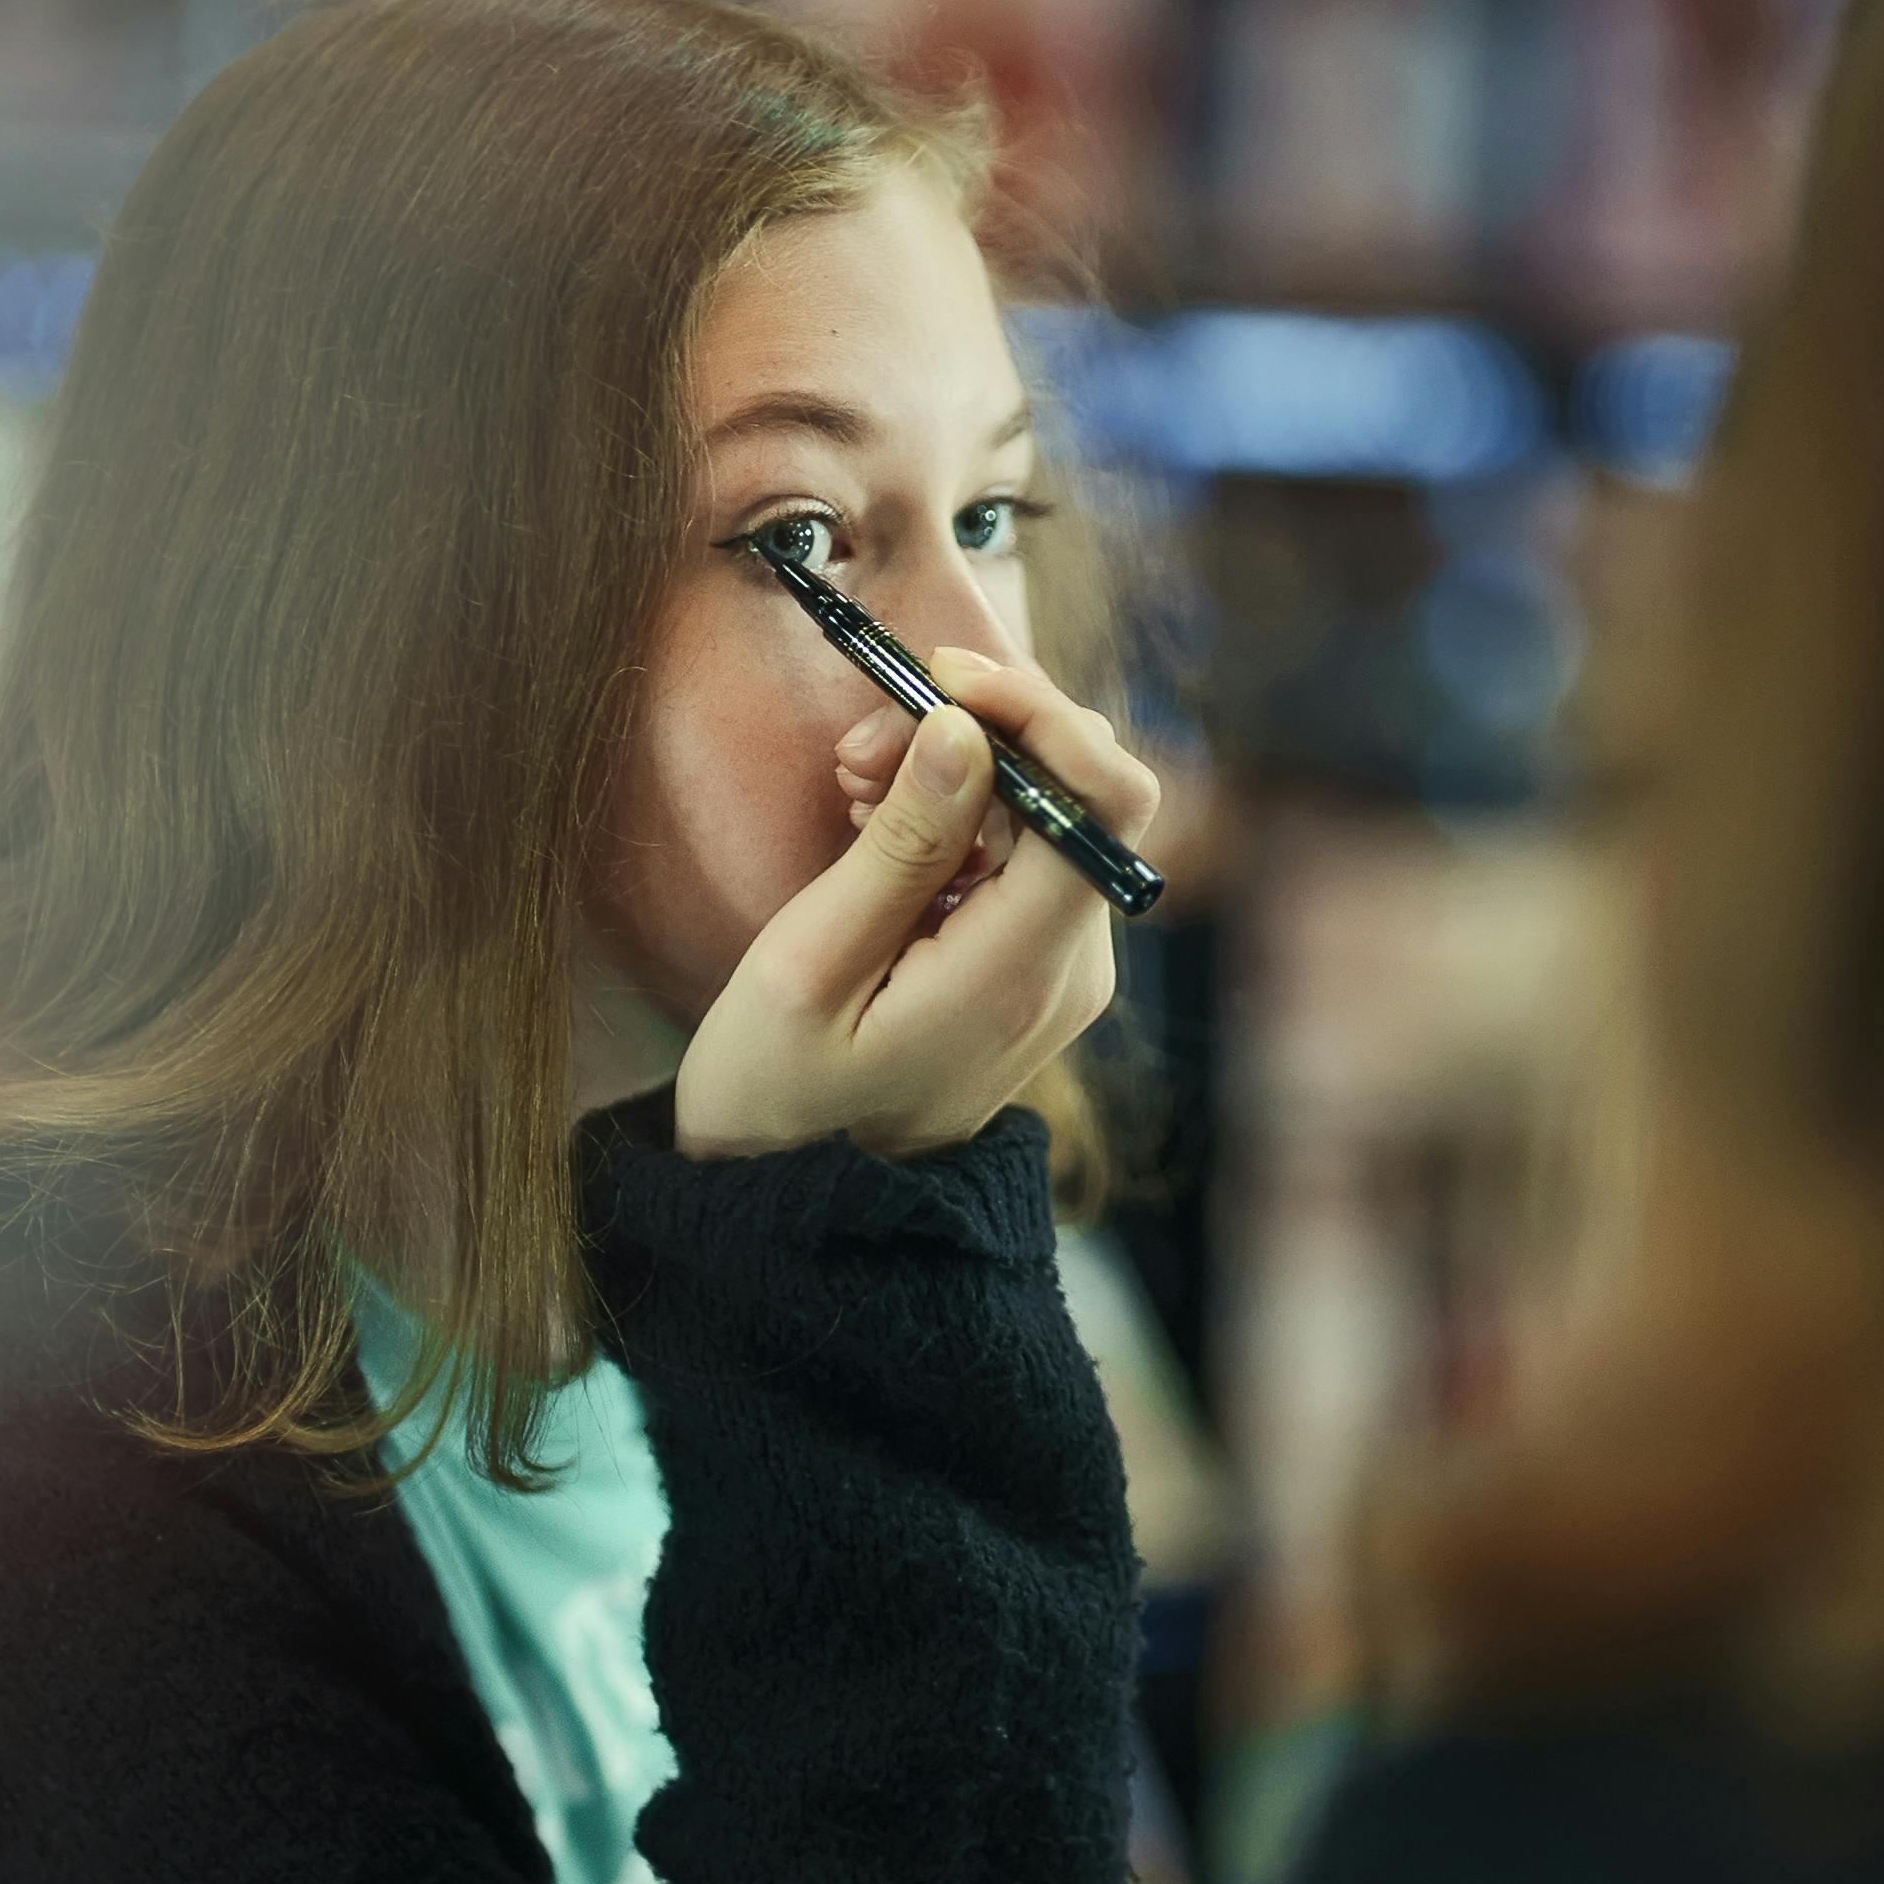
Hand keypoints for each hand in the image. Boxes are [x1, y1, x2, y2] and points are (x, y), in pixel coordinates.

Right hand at [673, 654, 1161, 1163]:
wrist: (799, 1204)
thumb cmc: (777, 1093)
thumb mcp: (809, 965)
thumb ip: (903, 845)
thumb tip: (968, 728)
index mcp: (1021, 975)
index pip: (1106, 803)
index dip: (1039, 713)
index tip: (940, 679)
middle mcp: (1071, 970)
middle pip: (1082, 792)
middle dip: (978, 735)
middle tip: (858, 746)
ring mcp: (1063, 971)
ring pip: (1050, 813)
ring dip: (959, 769)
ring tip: (852, 788)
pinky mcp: (1037, 966)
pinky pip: (1026, 856)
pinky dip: (960, 814)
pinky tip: (879, 823)